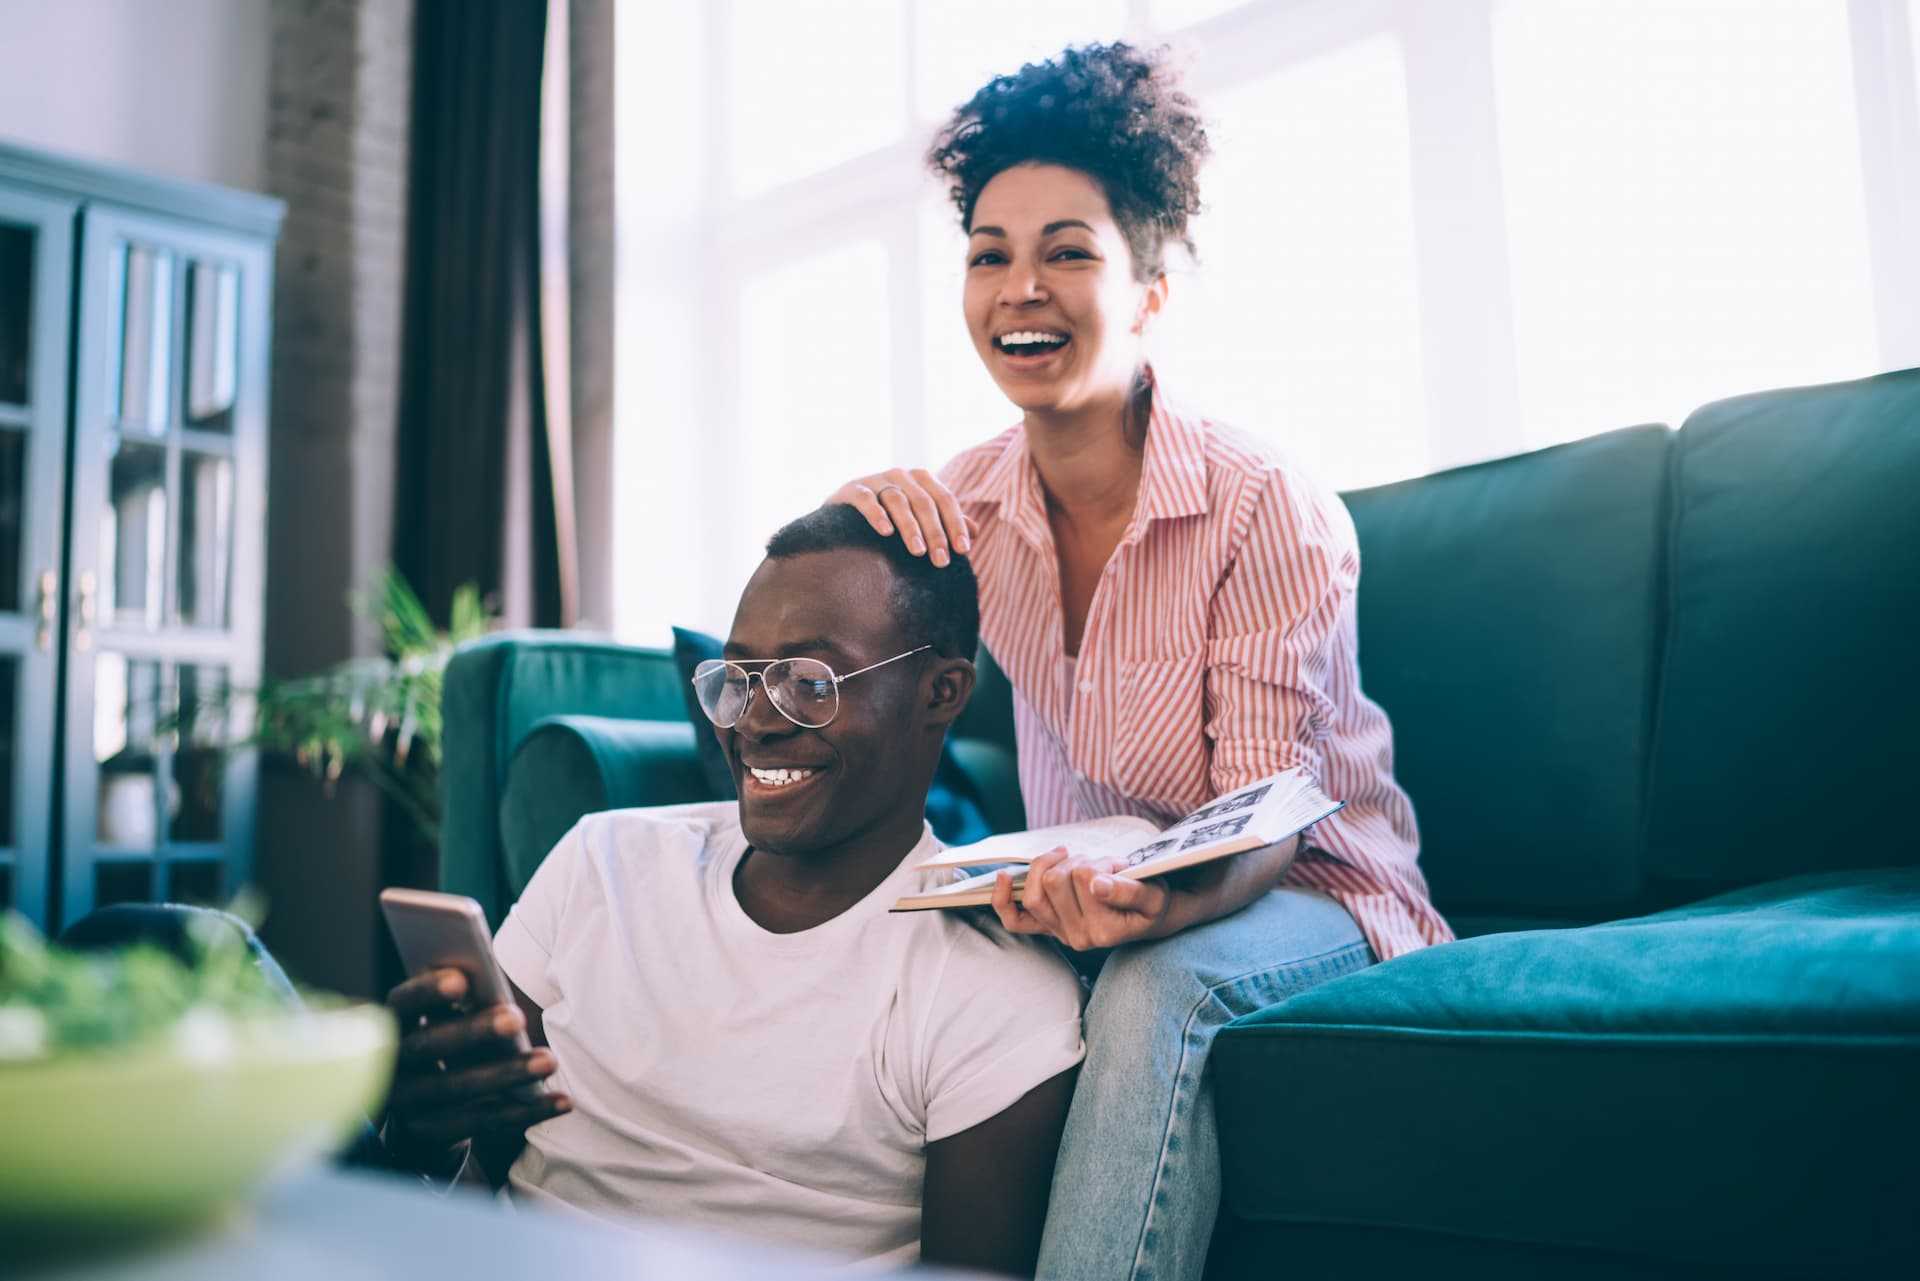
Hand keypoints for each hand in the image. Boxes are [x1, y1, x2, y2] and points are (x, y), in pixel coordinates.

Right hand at [383, 968, 570, 1174]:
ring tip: (549, 1060)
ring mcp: (409, 1104)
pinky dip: (526, 1111)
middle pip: (430, 1046)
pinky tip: (561, 1101)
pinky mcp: (432, 1134)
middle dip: (474, 1031)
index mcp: (394, 1024)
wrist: (419, 1111)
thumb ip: (457, 1000)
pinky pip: (483, 1122)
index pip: (403, 1003)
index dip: (427, 991)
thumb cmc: (444, 1043)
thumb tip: (488, 976)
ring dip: (507, 1073)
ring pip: (457, 1088)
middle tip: (516, 1018)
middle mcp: (393, 1065)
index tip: (462, 979)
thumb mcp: (441, 1019)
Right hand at [828, 468, 971, 566]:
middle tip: (941, 561)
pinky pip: (866, 499)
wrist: (844, 514)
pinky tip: (885, 532)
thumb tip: (976, 532)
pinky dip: (877, 514)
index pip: (945, 500)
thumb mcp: (919, 518)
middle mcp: (901, 475)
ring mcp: (875, 479)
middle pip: (924, 502)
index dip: (955, 524)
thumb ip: (945, 522)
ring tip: (917, 551)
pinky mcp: (852, 488)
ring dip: (910, 527)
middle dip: (935, 533)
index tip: (963, 551)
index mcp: (921, 480)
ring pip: (898, 500)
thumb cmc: (891, 517)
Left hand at [989, 847, 1178, 950]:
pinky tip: (1005, 876)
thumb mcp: (1153, 895)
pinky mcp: (1046, 928)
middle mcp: (1077, 938)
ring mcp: (1059, 934)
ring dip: (1053, 867)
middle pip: (1055, 881)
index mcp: (1103, 932)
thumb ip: (1128, 891)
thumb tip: (1096, 885)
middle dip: (1077, 862)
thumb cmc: (1151, 901)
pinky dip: (1003, 898)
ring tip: (1078, 866)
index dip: (1101, 863)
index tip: (1118, 866)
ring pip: (1035, 890)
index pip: (1084, 878)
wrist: (1148, 918)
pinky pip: (1014, 919)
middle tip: (1099, 865)